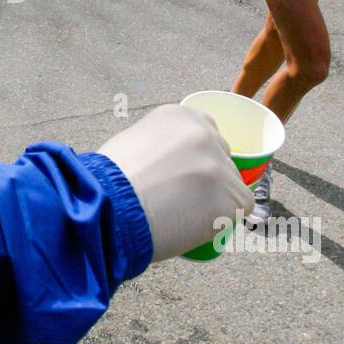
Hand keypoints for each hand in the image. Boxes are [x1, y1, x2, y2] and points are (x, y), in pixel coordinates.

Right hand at [98, 105, 246, 261]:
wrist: (106, 207)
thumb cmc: (105, 183)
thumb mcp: (132, 145)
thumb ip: (159, 147)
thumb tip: (171, 168)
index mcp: (178, 116)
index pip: (205, 135)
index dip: (196, 161)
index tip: (183, 178)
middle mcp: (203, 133)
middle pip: (222, 159)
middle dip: (208, 180)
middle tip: (181, 202)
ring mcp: (219, 165)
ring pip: (232, 187)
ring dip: (214, 203)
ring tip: (180, 219)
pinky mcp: (230, 196)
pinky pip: (238, 211)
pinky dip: (220, 222)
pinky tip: (193, 227)